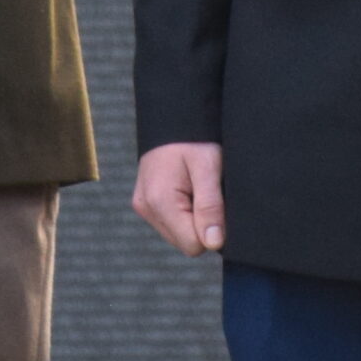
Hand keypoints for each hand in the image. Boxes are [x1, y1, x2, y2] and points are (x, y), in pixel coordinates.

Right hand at [133, 141, 225, 255]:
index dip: (212, 229)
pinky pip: (171, 222)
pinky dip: (184, 212)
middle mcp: (146, 207)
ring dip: (193, 218)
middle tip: (207, 190)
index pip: (193, 245)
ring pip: (179, 234)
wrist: (173, 115)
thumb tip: (213, 243)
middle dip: (202, 223)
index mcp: (159, 201)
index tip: (217, 201)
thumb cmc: (194, 138)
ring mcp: (143, 206)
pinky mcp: (144, 203)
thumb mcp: (209, 167)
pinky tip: (187, 188)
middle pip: (185, 242)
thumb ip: (210, 207)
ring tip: (196, 186)